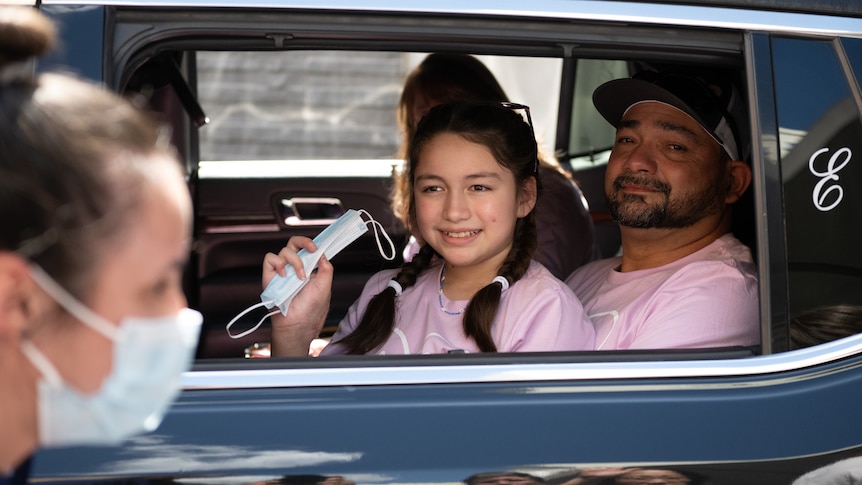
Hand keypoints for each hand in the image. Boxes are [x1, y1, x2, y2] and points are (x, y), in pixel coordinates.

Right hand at [263, 237, 333, 356]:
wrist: (298, 324)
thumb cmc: (311, 308)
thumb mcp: (325, 286)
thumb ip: (326, 268)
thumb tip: (323, 254)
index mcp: (308, 268)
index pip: (307, 249)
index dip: (311, 243)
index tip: (318, 247)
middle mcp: (294, 268)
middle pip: (294, 243)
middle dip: (303, 241)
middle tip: (311, 249)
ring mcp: (282, 271)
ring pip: (284, 250)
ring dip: (295, 261)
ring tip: (300, 278)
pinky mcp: (269, 276)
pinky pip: (270, 258)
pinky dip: (278, 263)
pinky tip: (284, 275)